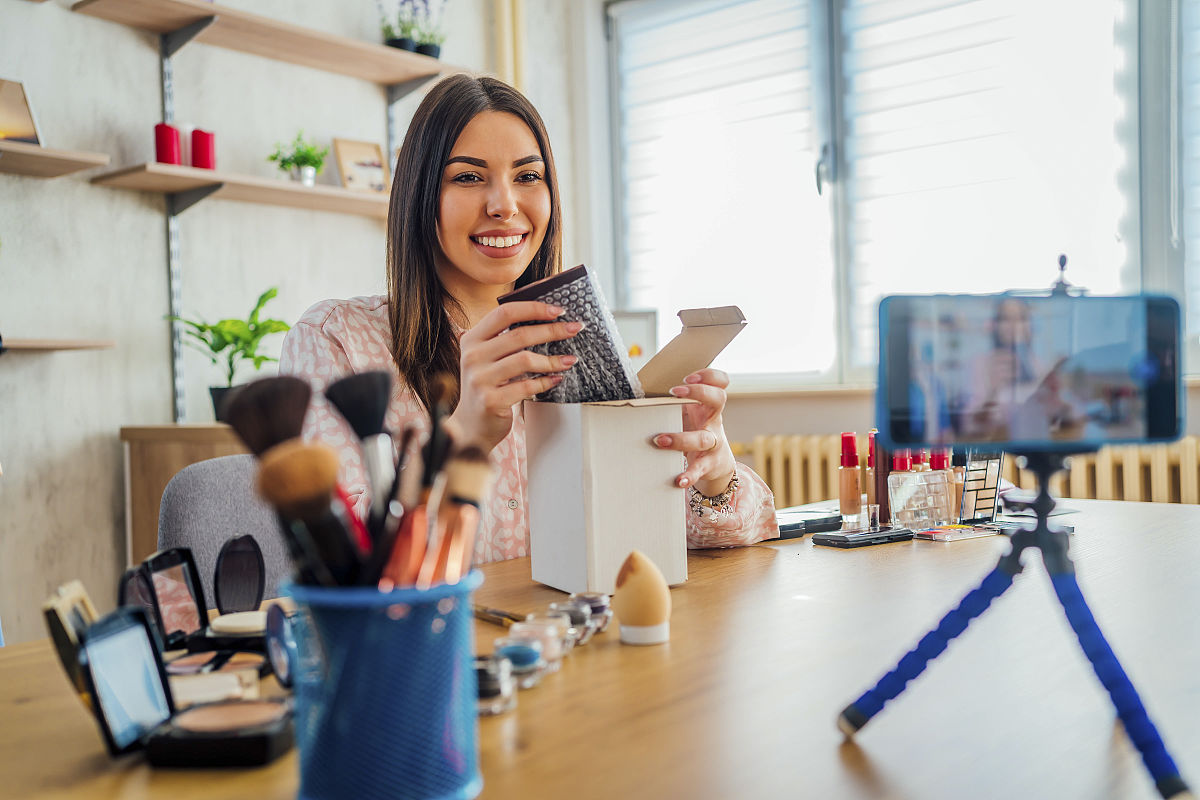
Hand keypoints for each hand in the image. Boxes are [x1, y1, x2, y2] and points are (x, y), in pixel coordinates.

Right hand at [446, 301, 581, 450]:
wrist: (471, 424)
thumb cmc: (486, 386)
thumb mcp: (486, 358)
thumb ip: (504, 339)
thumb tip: (545, 320)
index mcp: (472, 339)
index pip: (504, 313)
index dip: (533, 308)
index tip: (557, 311)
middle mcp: (473, 357)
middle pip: (519, 335)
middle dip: (552, 330)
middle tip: (573, 329)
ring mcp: (480, 379)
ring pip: (525, 359)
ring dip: (553, 359)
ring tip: (569, 360)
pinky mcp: (491, 400)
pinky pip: (526, 386)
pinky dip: (546, 382)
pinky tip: (556, 379)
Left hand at [651, 368, 736, 497]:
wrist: (716, 464)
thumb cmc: (694, 431)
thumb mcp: (689, 415)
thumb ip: (671, 404)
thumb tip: (632, 394)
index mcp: (707, 405)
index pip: (720, 382)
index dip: (708, 375)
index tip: (687, 377)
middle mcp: (713, 420)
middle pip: (719, 399)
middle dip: (699, 392)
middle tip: (674, 392)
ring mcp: (714, 442)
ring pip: (704, 438)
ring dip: (681, 438)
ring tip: (659, 440)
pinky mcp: (709, 464)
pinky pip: (700, 468)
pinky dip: (689, 475)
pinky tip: (678, 480)